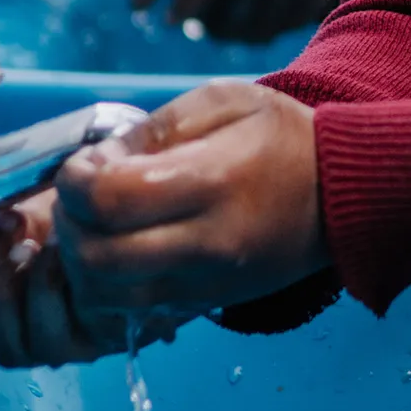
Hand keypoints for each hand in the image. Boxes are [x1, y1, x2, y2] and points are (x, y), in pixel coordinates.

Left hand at [0, 83, 325, 368]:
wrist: (341, 192)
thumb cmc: (283, 136)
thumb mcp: (227, 100)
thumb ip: (160, 124)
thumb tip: (102, 159)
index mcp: (211, 181)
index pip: (110, 199)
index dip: (76, 179)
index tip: (85, 162)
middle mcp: (206, 243)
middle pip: (97, 260)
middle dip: (69, 224)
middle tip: (82, 194)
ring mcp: (205, 282)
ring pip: (106, 298)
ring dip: (81, 263)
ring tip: (97, 223)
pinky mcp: (204, 303)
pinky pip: (131, 311)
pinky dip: (106, 285)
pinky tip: (120, 246)